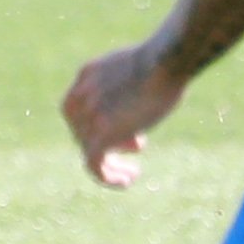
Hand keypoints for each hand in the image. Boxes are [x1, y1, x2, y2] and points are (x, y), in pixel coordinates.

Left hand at [61, 39, 186, 188]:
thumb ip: (127, 86)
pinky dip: (107, 176)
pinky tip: (127, 181)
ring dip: (109, 163)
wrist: (165, 62)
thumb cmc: (164, 62)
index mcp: (88, 75)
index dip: (97, 121)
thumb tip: (138, 101)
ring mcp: (89, 115)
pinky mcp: (102, 134)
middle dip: (108, 139)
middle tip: (138, 144)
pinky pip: (94, 164)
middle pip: (82, 129)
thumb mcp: (137, 69)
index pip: (78, 107)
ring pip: (88, 149)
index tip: (127, 125)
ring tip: (132, 173)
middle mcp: (82, 94)